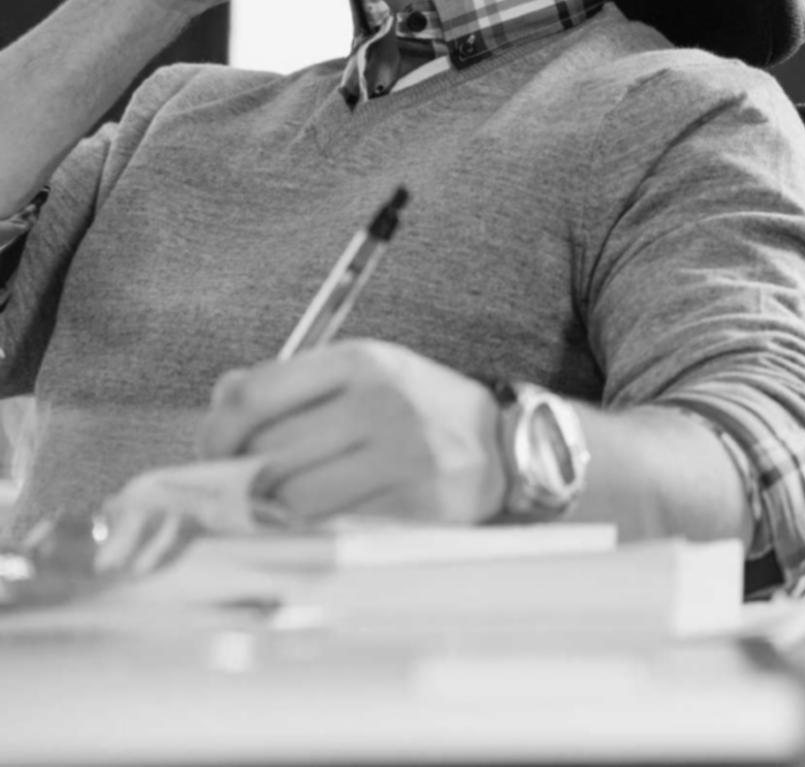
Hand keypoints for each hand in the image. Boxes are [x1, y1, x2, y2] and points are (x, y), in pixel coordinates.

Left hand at [199, 340, 506, 524]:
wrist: (503, 445)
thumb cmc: (414, 410)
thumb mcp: (362, 374)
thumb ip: (290, 382)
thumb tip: (221, 400)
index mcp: (363, 362)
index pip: (256, 396)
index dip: (218, 431)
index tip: (213, 450)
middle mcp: (383, 403)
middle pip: (267, 454)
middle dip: (243, 477)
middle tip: (244, 487)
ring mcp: (405, 456)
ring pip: (293, 499)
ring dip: (274, 510)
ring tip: (281, 506)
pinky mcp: (418, 504)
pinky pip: (333, 528)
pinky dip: (312, 530)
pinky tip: (320, 520)